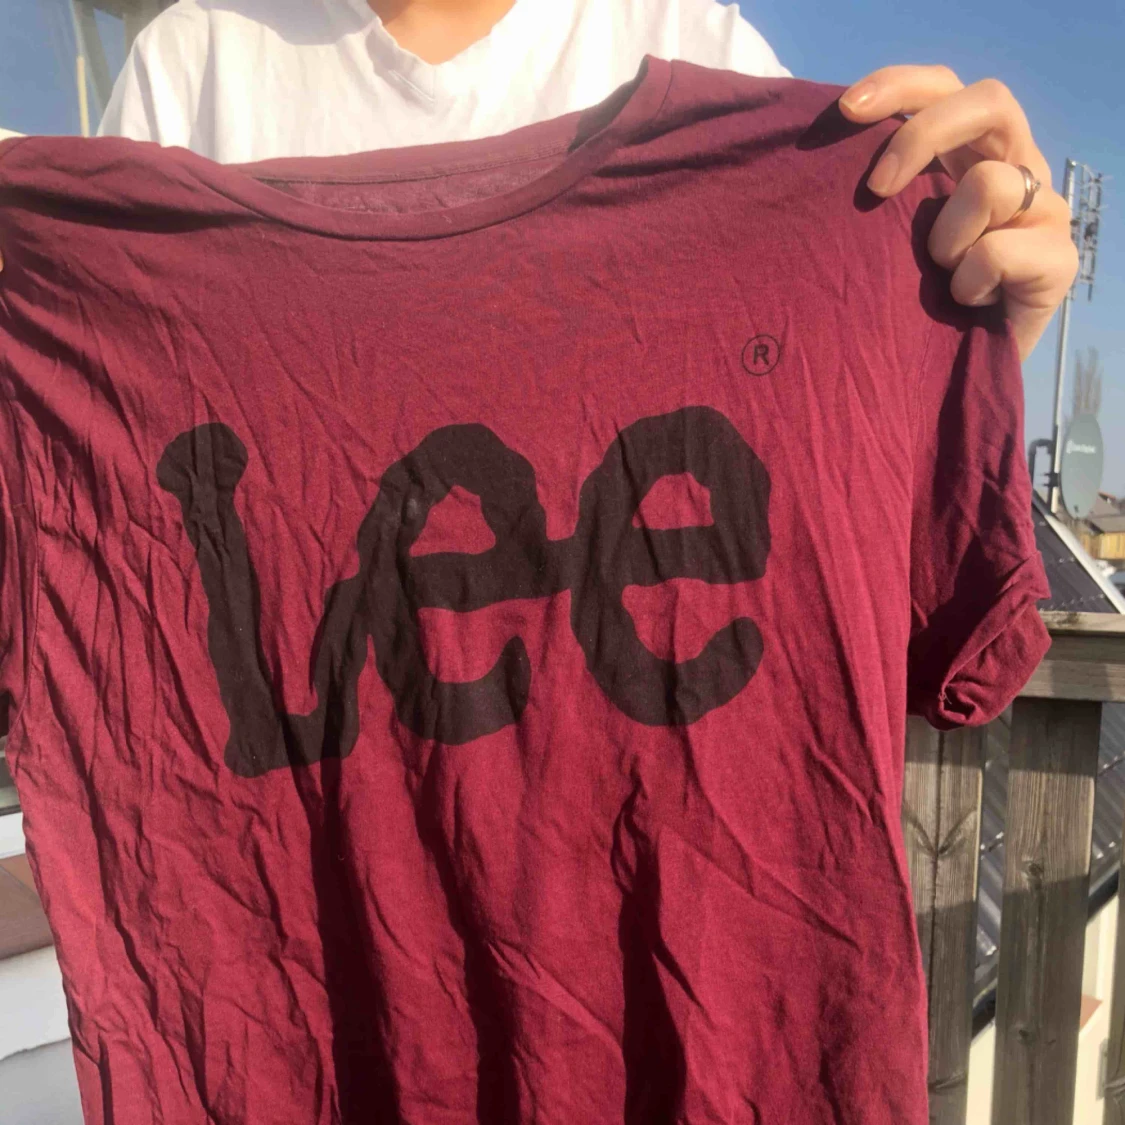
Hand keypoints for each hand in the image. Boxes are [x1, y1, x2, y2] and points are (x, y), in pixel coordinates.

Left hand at [838, 65, 1078, 361]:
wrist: (943, 378)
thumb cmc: (904, 305)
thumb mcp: (882, 240)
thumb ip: (876, 194)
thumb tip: (822, 160)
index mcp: (968, 155)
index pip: (943, 88)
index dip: (899, 85)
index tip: (846, 110)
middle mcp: (1014, 169)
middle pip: (990, 100)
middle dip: (925, 135)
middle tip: (878, 189)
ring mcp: (1044, 212)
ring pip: (989, 183)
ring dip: (943, 238)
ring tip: (939, 276)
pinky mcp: (1058, 260)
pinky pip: (996, 252)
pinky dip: (966, 282)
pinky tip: (966, 303)